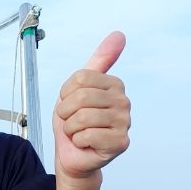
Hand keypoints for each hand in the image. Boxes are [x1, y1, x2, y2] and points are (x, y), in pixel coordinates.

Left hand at [52, 31, 130, 180]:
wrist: (73, 155)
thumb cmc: (74, 121)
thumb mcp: (78, 87)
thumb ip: (98, 61)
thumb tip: (119, 34)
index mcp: (114, 84)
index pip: (80, 79)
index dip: (66, 94)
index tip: (71, 104)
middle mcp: (124, 101)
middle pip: (80, 98)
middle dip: (66, 113)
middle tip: (72, 122)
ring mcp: (125, 122)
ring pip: (81, 118)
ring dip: (71, 129)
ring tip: (78, 133)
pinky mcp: (121, 142)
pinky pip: (87, 135)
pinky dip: (78, 141)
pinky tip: (86, 144)